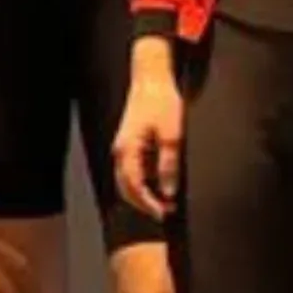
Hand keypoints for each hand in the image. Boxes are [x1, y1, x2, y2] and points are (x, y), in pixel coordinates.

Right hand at [113, 43, 184, 220]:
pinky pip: (130, 170)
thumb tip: (168, 192)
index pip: (134, 186)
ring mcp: (122, 147)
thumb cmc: (162, 103)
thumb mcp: (172, 136)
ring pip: (126, 180)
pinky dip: (141, 182)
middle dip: (143, 203)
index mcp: (128, 150)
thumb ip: (169, 165)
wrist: (151, 79)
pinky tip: (159, 184)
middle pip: (125, 187)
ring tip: (165, 202)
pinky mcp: (128, 143)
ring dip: (142, 194)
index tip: (164, 214)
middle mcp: (120, 151)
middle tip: (165, 212)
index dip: (148, 204)